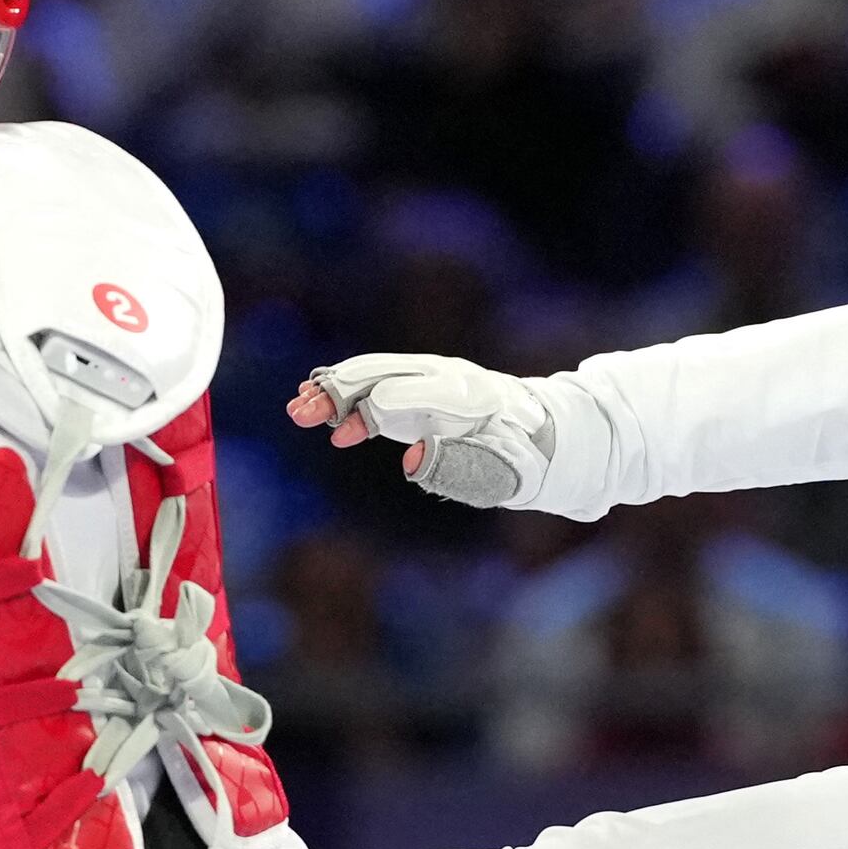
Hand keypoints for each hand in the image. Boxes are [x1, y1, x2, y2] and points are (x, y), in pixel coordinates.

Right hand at [289, 354, 559, 509]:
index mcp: (475, 397)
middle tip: (301, 412)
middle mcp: (451, 379)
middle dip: (343, 392)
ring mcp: (435, 378)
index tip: (344, 433)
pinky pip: (381, 384)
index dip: (379, 410)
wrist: (548, 433)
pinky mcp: (423, 388)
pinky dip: (351, 397)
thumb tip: (411, 461)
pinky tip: (324, 413)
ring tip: (299, 408)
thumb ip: (459, 469)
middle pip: (388, 374)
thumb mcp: (504, 474)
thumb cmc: (525, 459)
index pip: (417, 395)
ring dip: (337, 390)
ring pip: (378, 374)